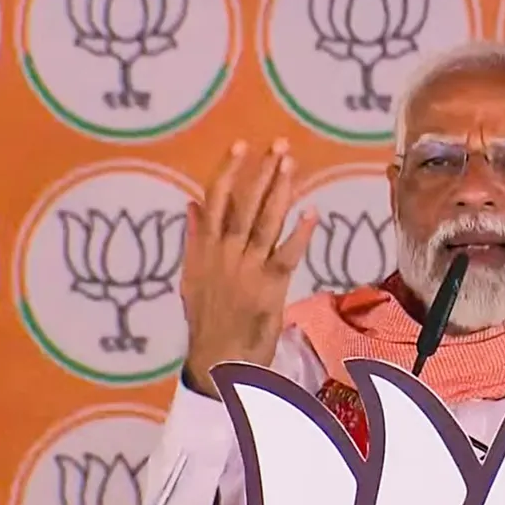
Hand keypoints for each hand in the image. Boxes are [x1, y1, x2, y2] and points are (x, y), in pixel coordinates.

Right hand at [181, 139, 317, 396]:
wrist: (216, 359)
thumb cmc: (208, 319)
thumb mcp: (191, 277)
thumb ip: (194, 238)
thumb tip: (193, 204)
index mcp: (204, 249)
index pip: (215, 200)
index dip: (228, 171)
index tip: (241, 146)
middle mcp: (224, 253)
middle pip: (244, 204)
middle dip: (261, 173)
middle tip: (278, 145)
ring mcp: (246, 269)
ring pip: (264, 222)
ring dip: (279, 191)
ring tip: (291, 165)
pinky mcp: (268, 287)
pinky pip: (287, 254)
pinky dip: (300, 234)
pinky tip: (313, 212)